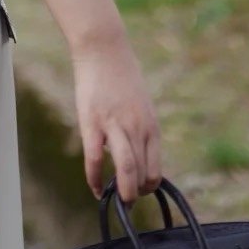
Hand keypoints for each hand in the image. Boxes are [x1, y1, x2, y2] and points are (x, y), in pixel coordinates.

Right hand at [70, 31, 162, 204]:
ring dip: (123, 191)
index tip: (138, 190)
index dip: (148, 186)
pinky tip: (95, 188)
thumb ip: (140, 130)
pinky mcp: (92, 122)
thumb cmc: (121, 76)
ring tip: (117, 199)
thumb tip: (136, 155)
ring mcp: (115, 125)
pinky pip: (94, 158)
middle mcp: (137, 128)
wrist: (103, 48)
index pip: (156, 169)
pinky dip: (95, 179)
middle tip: (127, 199)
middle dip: (135, 193)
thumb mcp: (140, 105)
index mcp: (151, 126)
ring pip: (126, 169)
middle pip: (142, 173)